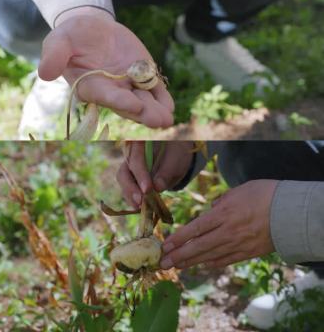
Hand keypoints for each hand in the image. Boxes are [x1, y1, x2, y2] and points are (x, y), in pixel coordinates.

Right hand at [40, 8, 173, 127]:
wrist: (91, 28)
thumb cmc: (70, 36)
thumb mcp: (59, 40)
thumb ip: (54, 55)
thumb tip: (44, 73)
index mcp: (88, 86)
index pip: (104, 95)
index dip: (118, 100)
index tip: (133, 105)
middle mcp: (109, 90)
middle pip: (127, 104)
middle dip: (142, 113)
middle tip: (158, 121)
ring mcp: (127, 85)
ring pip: (144, 101)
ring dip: (155, 110)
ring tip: (166, 119)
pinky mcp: (142, 76)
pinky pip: (154, 89)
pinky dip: (162, 97)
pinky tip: (169, 106)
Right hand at [117, 141, 194, 207]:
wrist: (176, 157)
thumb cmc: (176, 154)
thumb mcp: (176, 161)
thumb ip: (166, 172)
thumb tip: (158, 187)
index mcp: (139, 144)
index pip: (135, 160)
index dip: (140, 175)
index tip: (147, 190)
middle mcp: (129, 155)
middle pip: (123, 172)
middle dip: (131, 189)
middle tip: (140, 202)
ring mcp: (127, 168)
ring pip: (123, 182)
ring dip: (130, 196)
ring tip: (140, 207)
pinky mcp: (130, 179)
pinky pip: (128, 189)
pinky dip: (133, 199)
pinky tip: (140, 207)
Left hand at [160, 180, 277, 269]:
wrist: (293, 212)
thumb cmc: (266, 194)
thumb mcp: (238, 191)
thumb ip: (221, 201)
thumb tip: (211, 209)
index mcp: (223, 214)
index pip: (195, 229)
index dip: (178, 239)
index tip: (164, 245)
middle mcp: (228, 232)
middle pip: (198, 247)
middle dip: (178, 256)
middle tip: (162, 263)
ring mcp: (239, 244)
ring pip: (210, 256)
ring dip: (191, 262)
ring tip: (176, 266)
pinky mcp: (250, 252)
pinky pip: (227, 260)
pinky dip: (213, 262)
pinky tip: (202, 265)